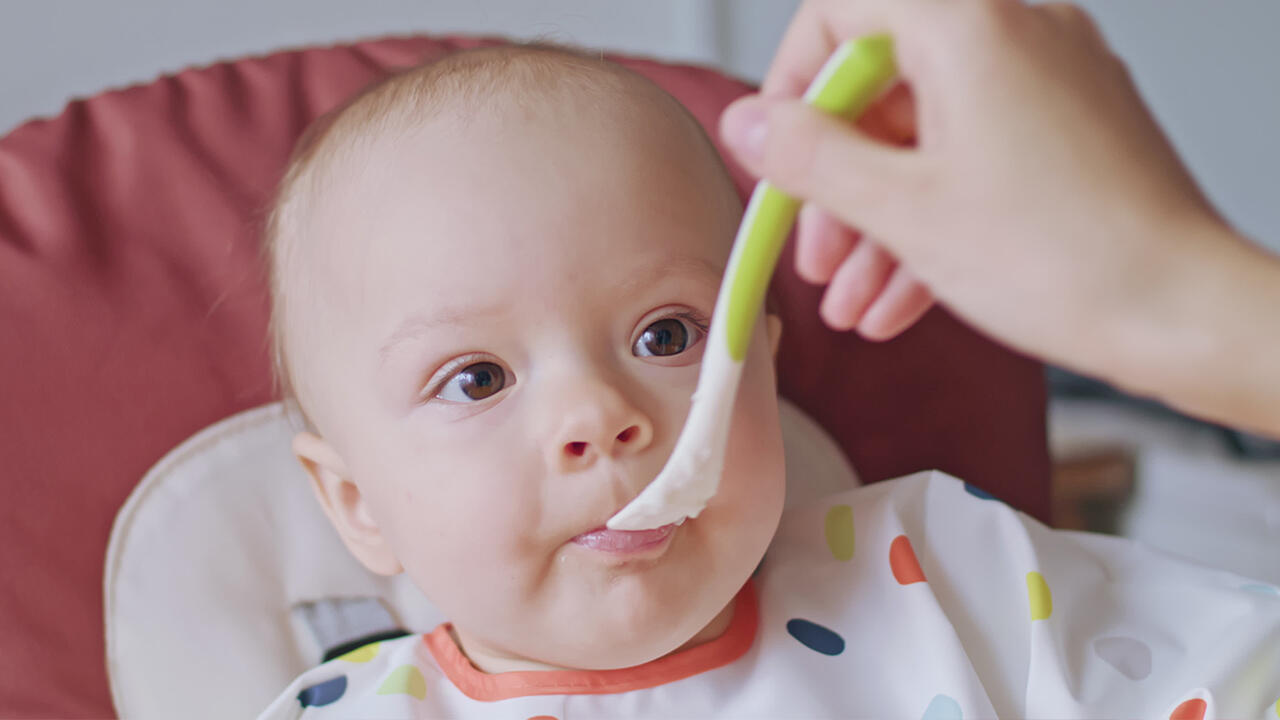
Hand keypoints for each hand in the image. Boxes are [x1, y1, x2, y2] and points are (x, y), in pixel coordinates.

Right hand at [721, 0, 1279, 434]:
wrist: (1184, 314)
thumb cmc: (1069, 257)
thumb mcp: (902, 210)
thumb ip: (809, 159)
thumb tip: (750, 125)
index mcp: (971, 27)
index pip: (842, 13)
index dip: (791, 85)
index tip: (776, 152)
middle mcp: (1017, 36)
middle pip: (884, 87)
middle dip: (836, 181)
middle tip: (810, 250)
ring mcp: (1050, 84)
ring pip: (928, 137)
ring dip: (877, 220)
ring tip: (850, 298)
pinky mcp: (1071, 133)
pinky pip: (976, 161)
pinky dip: (932, 220)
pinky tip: (897, 297)